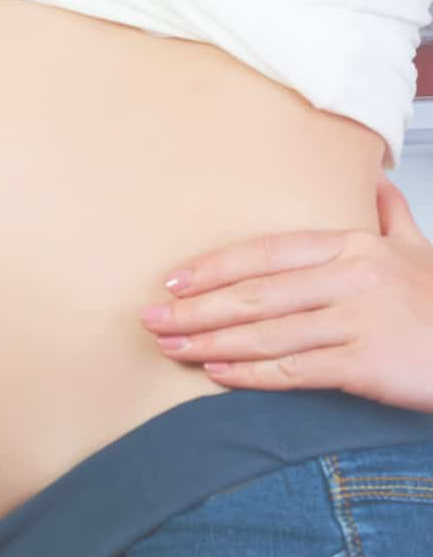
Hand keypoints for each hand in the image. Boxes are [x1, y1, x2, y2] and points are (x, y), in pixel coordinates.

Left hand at [140, 178, 432, 411]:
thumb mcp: (420, 250)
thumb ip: (391, 218)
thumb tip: (376, 183)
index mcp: (354, 246)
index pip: (266, 253)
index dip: (214, 267)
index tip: (172, 282)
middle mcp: (352, 277)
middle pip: (255, 293)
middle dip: (195, 308)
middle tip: (150, 319)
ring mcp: (359, 320)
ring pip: (266, 331)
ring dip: (210, 341)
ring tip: (170, 348)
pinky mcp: (366, 363)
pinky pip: (294, 369)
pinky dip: (250, 372)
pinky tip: (216, 373)